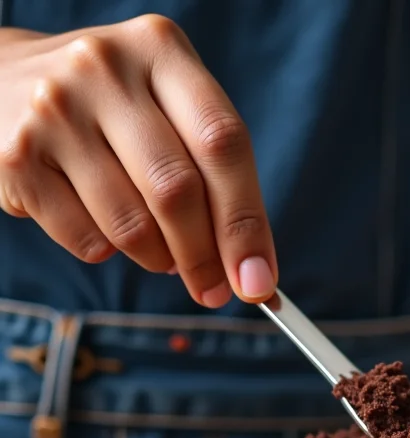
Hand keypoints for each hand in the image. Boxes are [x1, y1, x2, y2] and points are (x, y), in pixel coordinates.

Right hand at [0, 16, 277, 306]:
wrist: (3, 77)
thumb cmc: (116, 104)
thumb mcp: (168, 103)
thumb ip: (214, 170)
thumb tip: (250, 269)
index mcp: (160, 49)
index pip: (222, 143)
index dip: (247, 221)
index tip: (260, 280)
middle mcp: (104, 69)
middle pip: (176, 189)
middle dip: (205, 256)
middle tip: (216, 291)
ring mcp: (54, 110)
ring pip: (130, 223)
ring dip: (158, 259)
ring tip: (162, 257)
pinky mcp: (15, 156)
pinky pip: (84, 238)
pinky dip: (107, 252)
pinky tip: (106, 230)